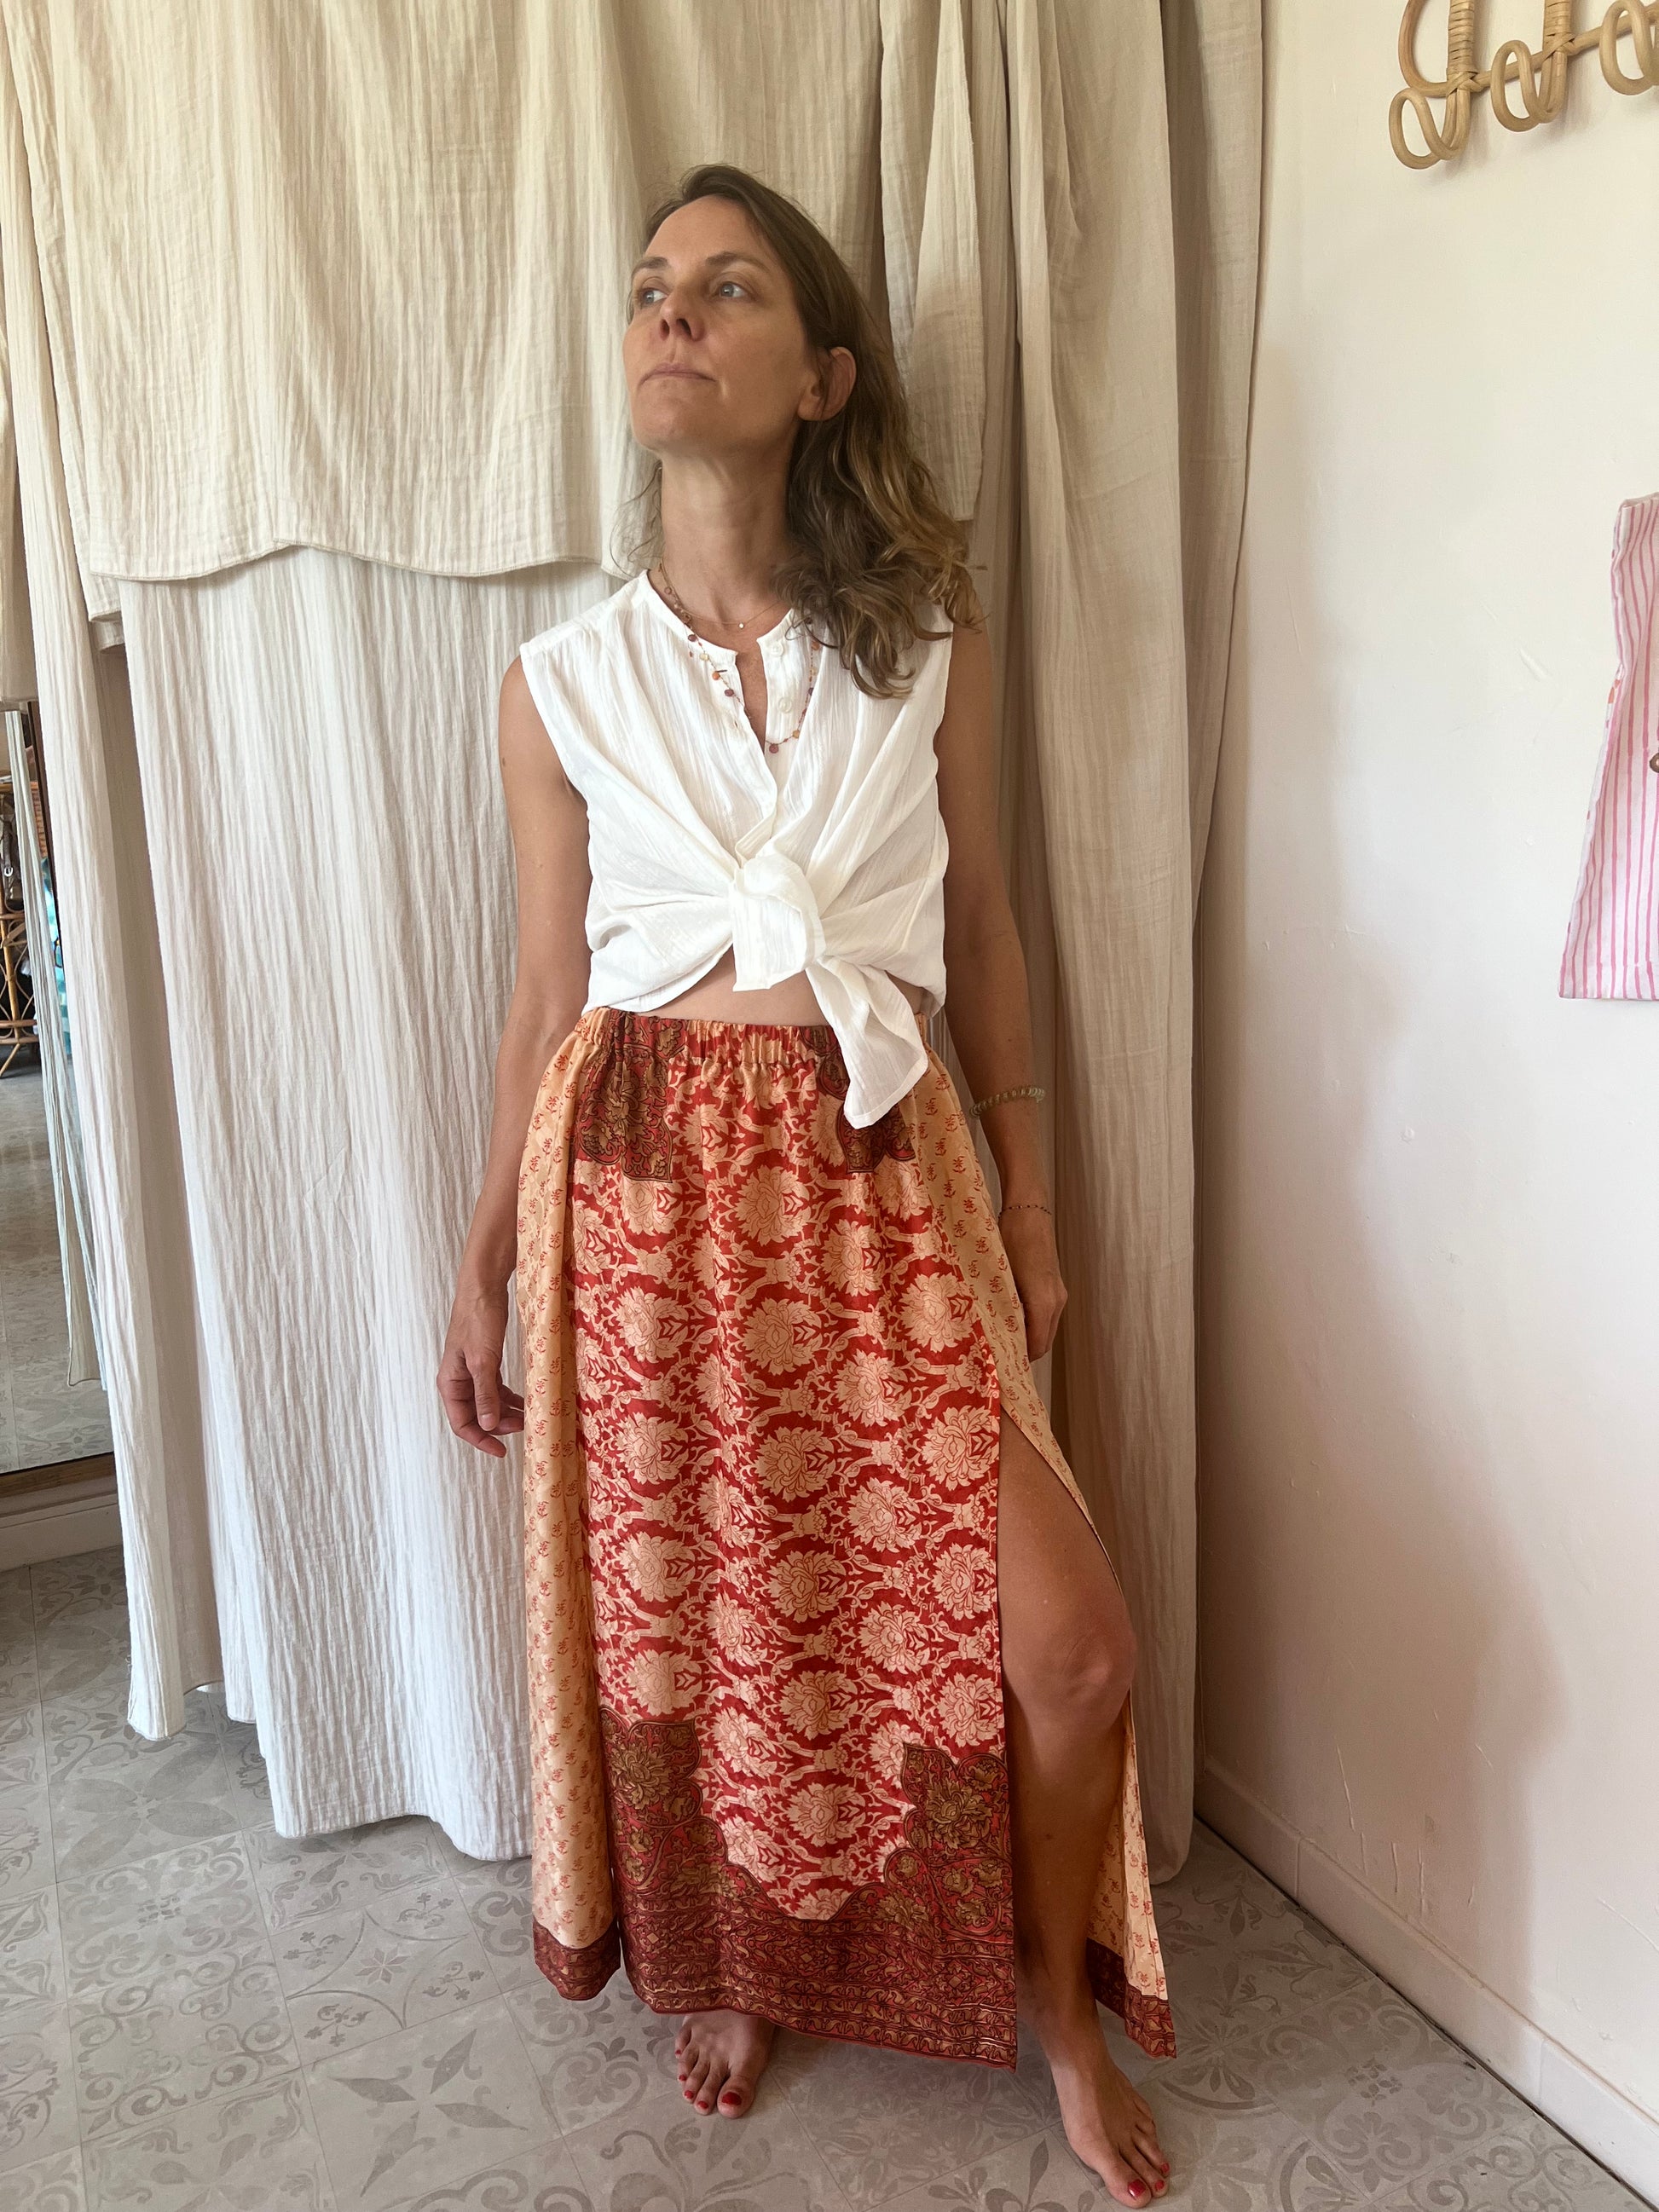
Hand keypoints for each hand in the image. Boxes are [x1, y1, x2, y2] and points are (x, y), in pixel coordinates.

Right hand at [437, 1278, 525, 1459]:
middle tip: (523, 1427)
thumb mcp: (483, 1360)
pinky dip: (509, 1397)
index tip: (502, 1451)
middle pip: (476, 1415)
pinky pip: (496, 1388)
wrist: (484, 1288)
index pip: (461, 1423)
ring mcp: (472, 1372)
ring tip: (528, 1416)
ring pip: (488, 1403)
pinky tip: (525, 1401)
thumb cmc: (479, 1321)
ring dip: (506, 1412)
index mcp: (449, 1383)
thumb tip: (486, 1426)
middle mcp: (458, 1381)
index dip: (481, 1439)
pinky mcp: (486, 1362)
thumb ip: (485, 1394)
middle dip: (498, 1425)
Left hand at [999, 1204, 1066, 1359]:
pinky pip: (1047, 1315)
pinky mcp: (1056, 1286)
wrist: (1029, 1211)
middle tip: (998, 1354)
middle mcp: (1056, 1301)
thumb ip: (1001, 1306)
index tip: (1001, 1365)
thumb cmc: (1011, 1240)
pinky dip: (1033, 1323)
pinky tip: (1011, 1316)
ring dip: (1029, 1336)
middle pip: (1044, 1342)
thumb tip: (991, 1332)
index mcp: (1044, 1303)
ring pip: (1046, 1328)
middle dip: (1025, 1351)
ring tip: (1002, 1336)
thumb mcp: (1001, 1276)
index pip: (1037, 1346)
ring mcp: (1059, 1293)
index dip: (1020, 1359)